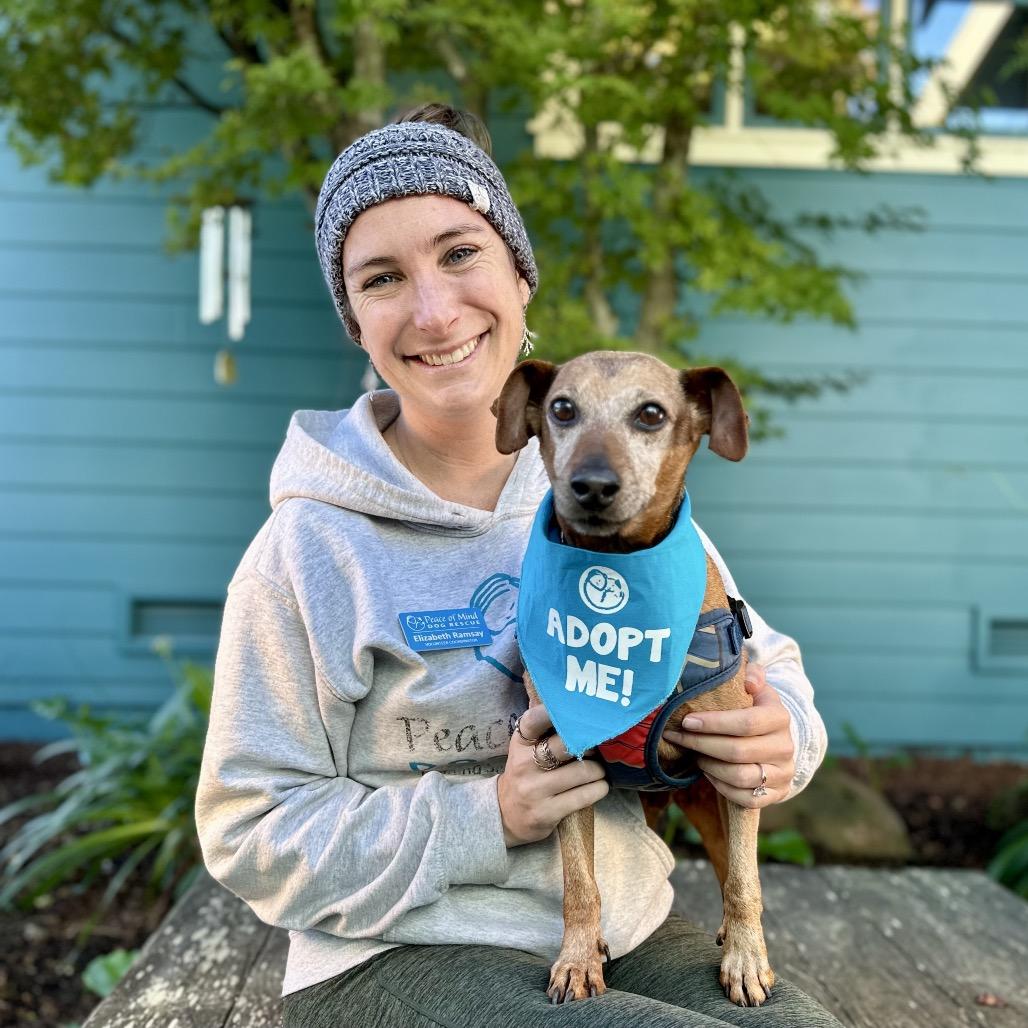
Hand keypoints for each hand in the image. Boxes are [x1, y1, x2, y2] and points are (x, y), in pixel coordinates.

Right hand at [497, 703, 608, 846]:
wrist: (506, 815)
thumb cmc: (526, 774)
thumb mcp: (526, 750)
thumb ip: (544, 730)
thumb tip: (574, 703)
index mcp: (520, 744)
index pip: (533, 721)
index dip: (552, 712)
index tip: (574, 709)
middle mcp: (524, 765)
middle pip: (566, 745)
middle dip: (589, 745)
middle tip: (596, 748)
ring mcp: (535, 790)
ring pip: (583, 772)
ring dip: (599, 770)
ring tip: (598, 770)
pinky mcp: (547, 812)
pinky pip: (585, 796)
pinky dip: (599, 789)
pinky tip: (598, 787)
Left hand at [661, 664, 793, 807]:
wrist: (777, 740)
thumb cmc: (756, 709)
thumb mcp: (756, 688)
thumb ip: (753, 676)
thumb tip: (749, 681)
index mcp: (780, 717)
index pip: (746, 722)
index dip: (713, 723)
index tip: (686, 721)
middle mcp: (785, 747)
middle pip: (737, 751)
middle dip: (701, 744)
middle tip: (678, 737)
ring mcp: (783, 773)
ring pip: (739, 777)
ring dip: (709, 766)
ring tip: (694, 754)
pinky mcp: (778, 794)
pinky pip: (744, 798)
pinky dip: (720, 786)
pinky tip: (707, 771)